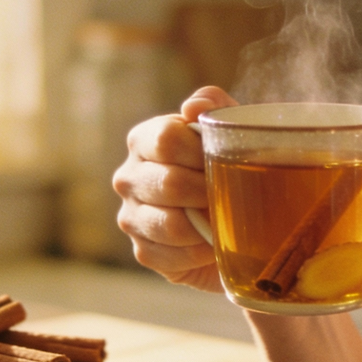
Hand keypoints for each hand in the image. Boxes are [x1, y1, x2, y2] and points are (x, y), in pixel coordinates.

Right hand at [113, 86, 237, 291]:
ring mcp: (131, 217)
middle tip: (233, 194)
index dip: (201, 151)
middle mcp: (128, 177)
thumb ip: (215, 106)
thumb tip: (193, 106)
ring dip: (207, 223)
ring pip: (171, 224)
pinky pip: (175, 255)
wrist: (232, 222)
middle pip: (169, 183)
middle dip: (209, 191)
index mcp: (143, 140)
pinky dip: (203, 251)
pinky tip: (215, 242)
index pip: (165, 139)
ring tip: (226, 218)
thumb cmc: (227, 166)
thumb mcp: (228, 130)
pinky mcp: (143, 251)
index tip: (225, 158)